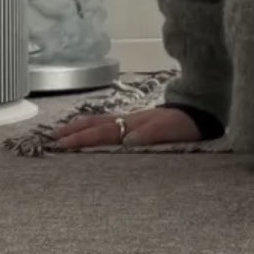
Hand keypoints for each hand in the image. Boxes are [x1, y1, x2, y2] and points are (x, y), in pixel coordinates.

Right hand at [54, 106, 202, 150]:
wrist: (201, 109)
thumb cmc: (186, 124)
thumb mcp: (172, 130)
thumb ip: (151, 134)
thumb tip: (127, 140)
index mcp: (134, 124)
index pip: (102, 133)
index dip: (81, 139)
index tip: (60, 144)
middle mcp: (129, 121)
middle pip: (96, 125)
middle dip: (73, 131)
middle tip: (51, 138)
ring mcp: (133, 119)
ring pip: (101, 122)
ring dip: (80, 127)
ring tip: (63, 132)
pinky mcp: (138, 121)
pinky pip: (109, 124)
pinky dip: (94, 127)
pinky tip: (92, 130)